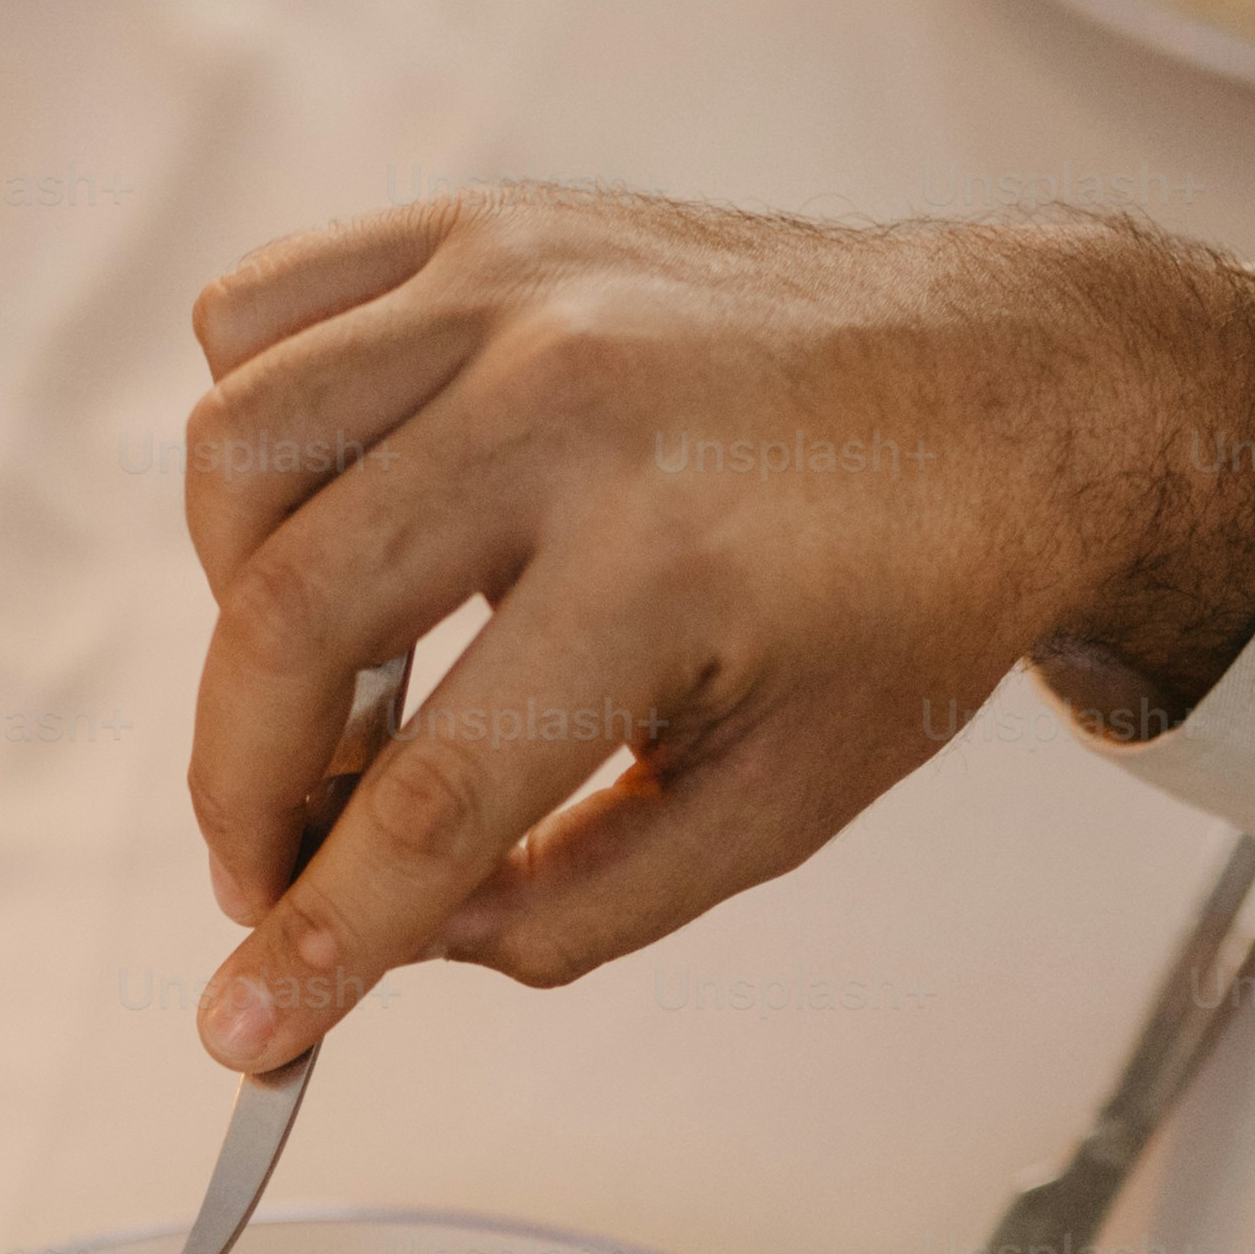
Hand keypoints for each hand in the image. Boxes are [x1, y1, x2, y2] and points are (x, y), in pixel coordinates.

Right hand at [174, 186, 1254, 1068]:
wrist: (1018, 386)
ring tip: (325, 679)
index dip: (320, 934)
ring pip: (240, 449)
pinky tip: (333, 519)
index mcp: (670, 559)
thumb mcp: (783, 802)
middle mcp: (571, 402)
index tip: (247, 1028)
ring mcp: (513, 288)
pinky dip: (254, 437)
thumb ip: (584, 903)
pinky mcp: (482, 224)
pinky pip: (263, 314)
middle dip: (243, 792)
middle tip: (267, 871)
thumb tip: (405, 940)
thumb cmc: (909, 593)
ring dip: (235, 606)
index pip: (432, 792)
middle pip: (291, 620)